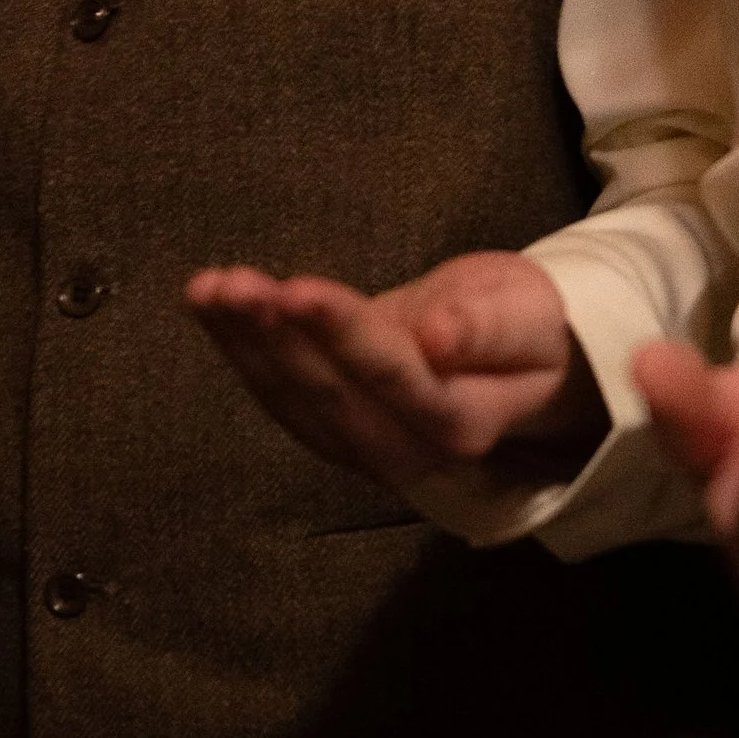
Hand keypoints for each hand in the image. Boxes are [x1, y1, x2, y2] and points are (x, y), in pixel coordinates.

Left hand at [186, 252, 605, 496]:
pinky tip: (211, 306)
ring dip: (244, 345)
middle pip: (331, 398)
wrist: (517, 362)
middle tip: (235, 285)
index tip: (298, 290)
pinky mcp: (332, 430)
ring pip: (294, 402)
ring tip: (209, 289)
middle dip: (277, 339)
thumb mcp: (528, 315)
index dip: (344, 337)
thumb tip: (439, 338)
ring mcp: (363, 450)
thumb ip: (487, 330)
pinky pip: (280, 396)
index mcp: (462, 424)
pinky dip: (240, 350)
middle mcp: (407, 452)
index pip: (396, 382)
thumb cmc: (529, 329)